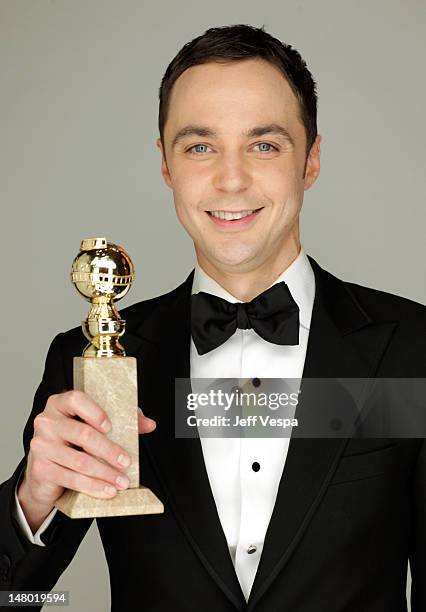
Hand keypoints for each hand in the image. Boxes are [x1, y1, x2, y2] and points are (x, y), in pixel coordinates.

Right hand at [18, 390, 155, 524]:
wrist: (45, 469)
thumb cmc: (73, 442)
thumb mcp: (93, 426)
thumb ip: (122, 420)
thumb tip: (149, 424)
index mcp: (60, 404)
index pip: (76, 399)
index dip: (95, 412)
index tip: (111, 427)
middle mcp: (47, 421)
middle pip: (83, 434)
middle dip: (109, 451)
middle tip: (126, 462)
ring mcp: (41, 445)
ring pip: (79, 460)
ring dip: (105, 473)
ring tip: (121, 481)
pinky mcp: (40, 468)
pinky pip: (70, 478)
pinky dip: (92, 486)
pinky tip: (106, 490)